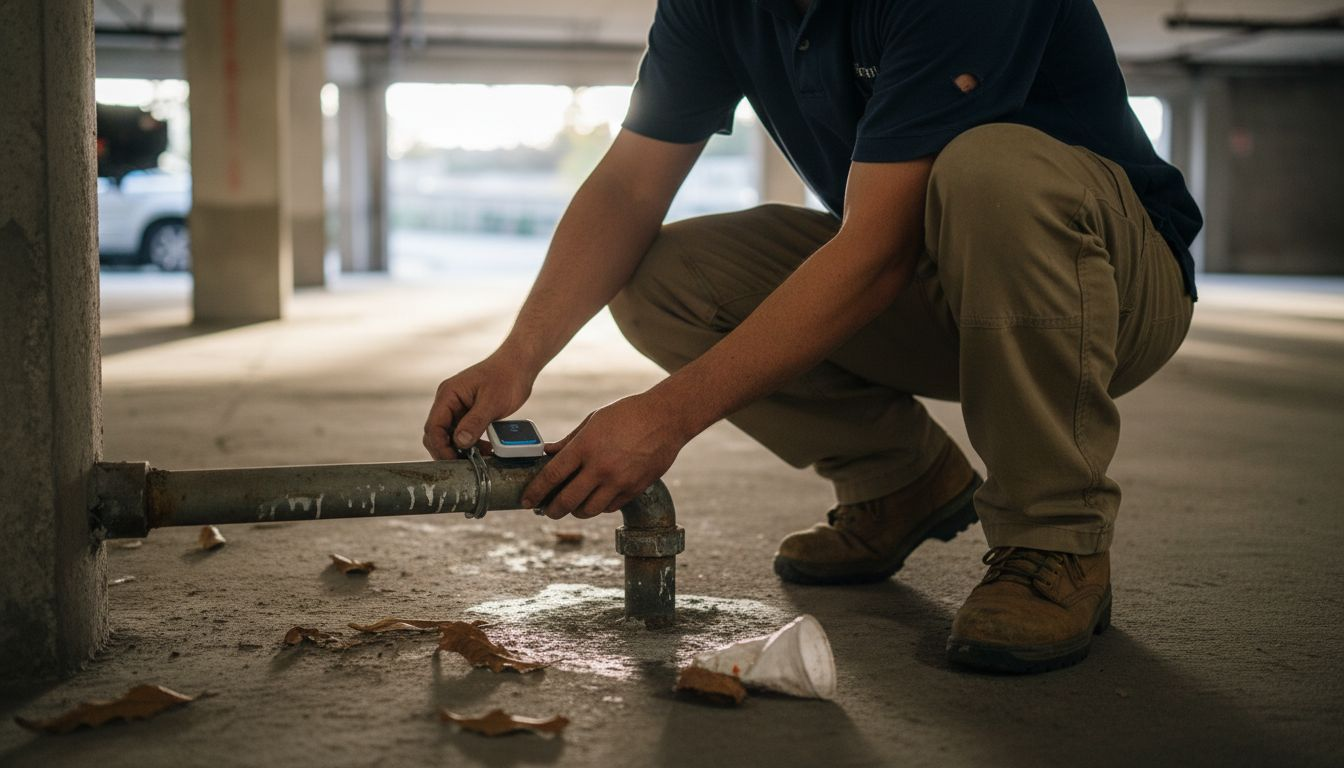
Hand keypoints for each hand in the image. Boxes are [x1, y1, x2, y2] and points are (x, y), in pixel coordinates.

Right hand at [423, 353, 534, 458]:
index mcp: (448, 395)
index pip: (433, 426)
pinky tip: (485, 451)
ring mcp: (458, 407)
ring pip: (451, 435)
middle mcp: (449, 401)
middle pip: (437, 433)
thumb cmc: (506, 377)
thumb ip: (475, 422)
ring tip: (478, 461)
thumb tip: (459, 442)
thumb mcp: (492, 402)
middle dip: (447, 450)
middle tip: (463, 466)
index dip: (440, 447)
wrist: (519, 365)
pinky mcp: (469, 413)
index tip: (453, 461)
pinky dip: (472, 444)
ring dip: (461, 450)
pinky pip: (464, 433)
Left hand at [521, 393, 688, 518]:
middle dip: (551, 510)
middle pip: (567, 501)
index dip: (535, 492)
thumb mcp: (594, 420)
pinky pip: (609, 507)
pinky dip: (598, 506)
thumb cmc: (628, 414)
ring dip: (575, 511)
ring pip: (588, 510)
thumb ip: (569, 441)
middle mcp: (600, 468)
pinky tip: (595, 498)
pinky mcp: (634, 489)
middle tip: (546, 510)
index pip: (551, 476)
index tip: (526, 500)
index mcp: (585, 447)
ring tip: (571, 506)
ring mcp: (619, 481)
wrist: (667, 418)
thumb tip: (548, 454)